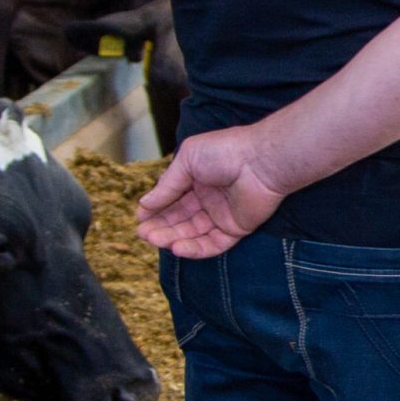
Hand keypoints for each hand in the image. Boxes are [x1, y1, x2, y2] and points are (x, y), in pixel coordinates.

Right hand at [135, 126, 285, 257]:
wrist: (260, 161)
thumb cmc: (225, 151)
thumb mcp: (187, 161)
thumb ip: (167, 185)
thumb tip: (144, 204)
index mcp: (197, 178)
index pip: (171, 198)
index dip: (155, 209)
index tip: (139, 219)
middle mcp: (208, 197)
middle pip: (180, 218)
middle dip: (160, 226)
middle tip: (143, 234)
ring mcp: (222, 214)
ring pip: (193, 233)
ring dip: (173, 238)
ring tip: (154, 240)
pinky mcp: (235, 229)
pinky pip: (213, 244)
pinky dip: (194, 248)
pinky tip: (177, 248)